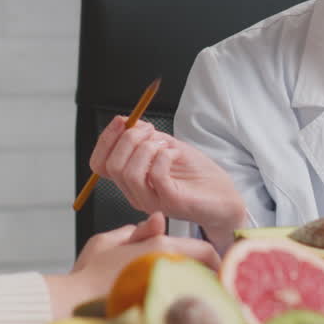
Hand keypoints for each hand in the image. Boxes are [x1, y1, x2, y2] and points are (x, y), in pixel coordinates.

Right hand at [45, 213, 219, 318]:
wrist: (74, 302)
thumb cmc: (88, 273)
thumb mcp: (107, 242)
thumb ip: (136, 231)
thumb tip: (157, 220)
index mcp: (161, 247)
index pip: (206, 251)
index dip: (213, 258)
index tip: (212, 264)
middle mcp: (168, 267)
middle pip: (205, 273)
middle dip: (205, 275)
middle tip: (201, 277)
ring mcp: (166, 289)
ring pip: (195, 288)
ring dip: (194, 288)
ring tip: (186, 290)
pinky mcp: (160, 310)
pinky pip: (182, 305)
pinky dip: (183, 303)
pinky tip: (171, 305)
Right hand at [89, 116, 245, 245]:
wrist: (224, 199)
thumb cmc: (197, 176)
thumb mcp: (166, 147)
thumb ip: (145, 136)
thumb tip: (125, 120)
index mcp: (131, 181)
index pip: (99, 164)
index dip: (106, 139)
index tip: (122, 121)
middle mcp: (136, 193)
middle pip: (112, 166)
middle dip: (129, 139)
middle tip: (151, 131)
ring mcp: (152, 200)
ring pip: (129, 172)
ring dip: (147, 147)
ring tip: (166, 144)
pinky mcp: (170, 202)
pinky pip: (156, 175)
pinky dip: (164, 155)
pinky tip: (176, 153)